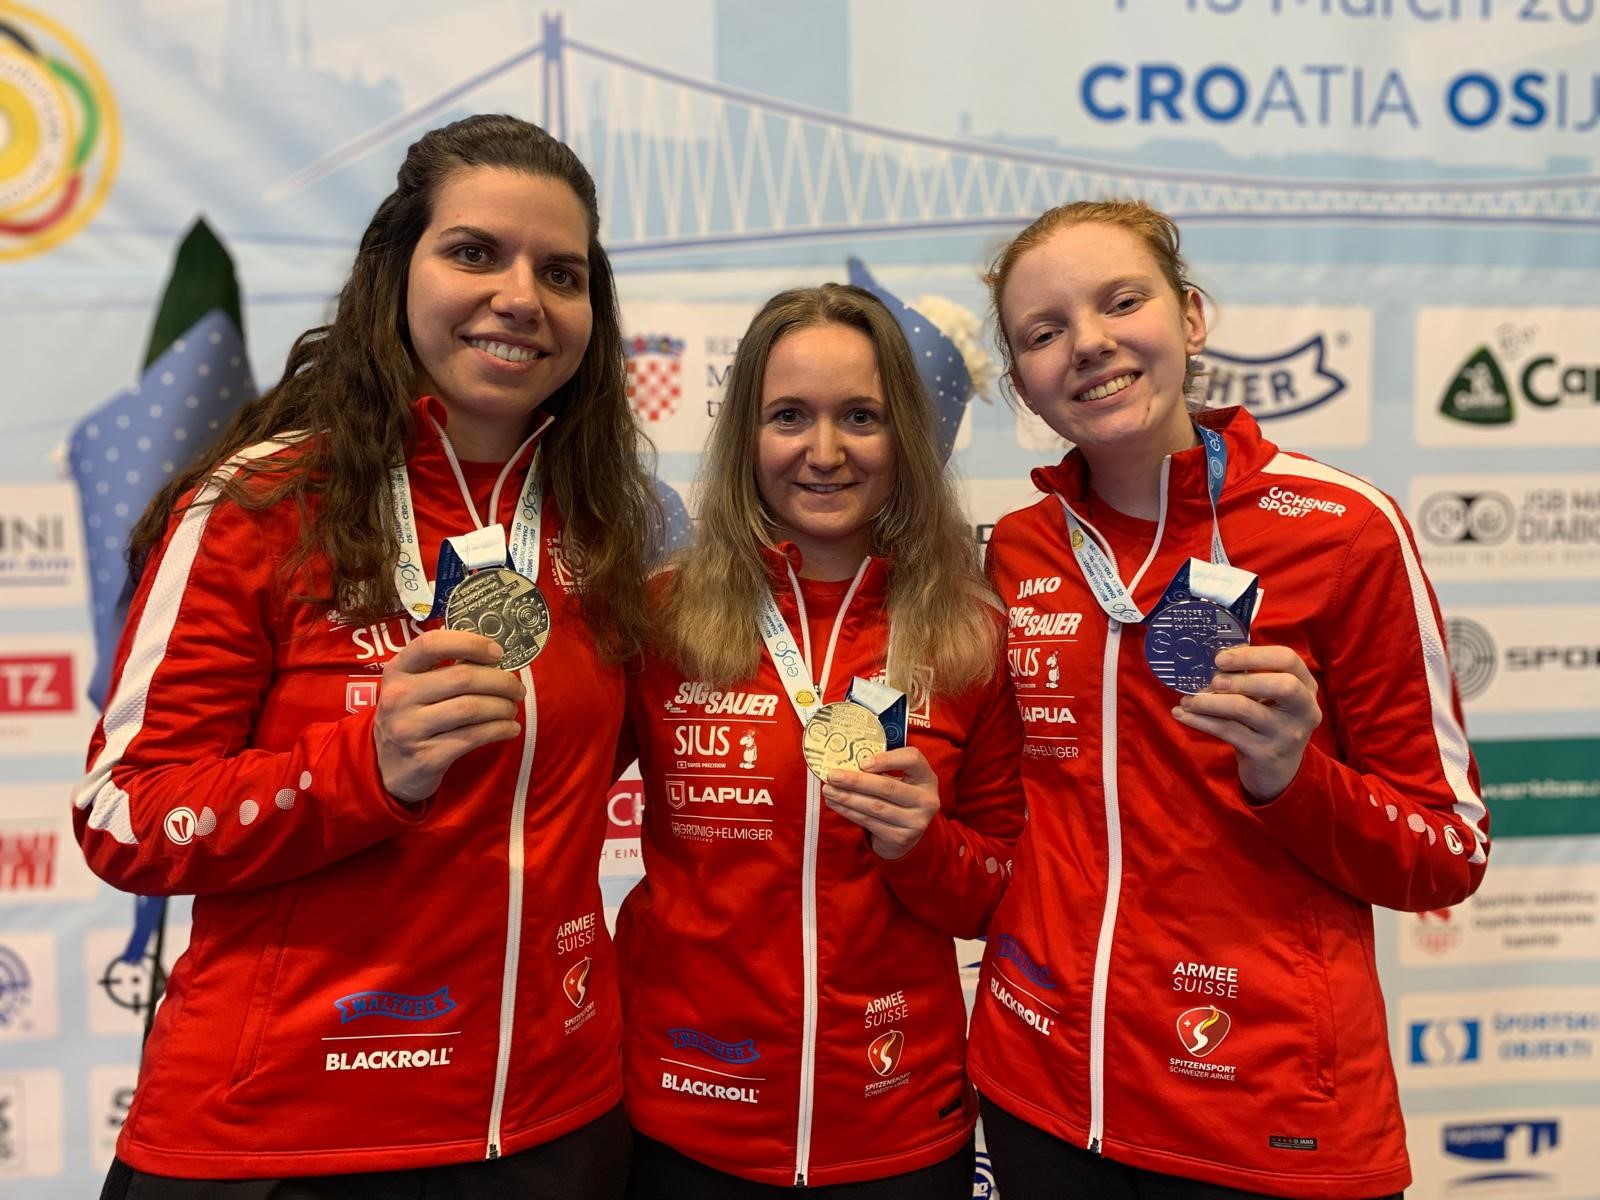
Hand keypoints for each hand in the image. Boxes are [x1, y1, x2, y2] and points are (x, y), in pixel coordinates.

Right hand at [373, 629, 525, 802]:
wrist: (387, 768)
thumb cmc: (411, 717)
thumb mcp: (413, 688)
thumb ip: (443, 669)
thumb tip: (495, 657)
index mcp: (397, 670)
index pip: (432, 643)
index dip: (470, 643)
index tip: (497, 652)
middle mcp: (399, 697)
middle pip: (463, 678)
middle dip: (501, 682)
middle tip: (517, 688)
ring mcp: (410, 729)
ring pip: (472, 708)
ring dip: (503, 707)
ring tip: (512, 708)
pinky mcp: (426, 757)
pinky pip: (474, 737)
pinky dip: (500, 730)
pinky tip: (510, 728)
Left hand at [823, 746, 940, 860]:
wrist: (909, 834)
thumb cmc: (899, 797)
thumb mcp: (901, 780)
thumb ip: (882, 769)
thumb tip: (846, 763)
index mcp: (926, 777)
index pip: (912, 759)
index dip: (887, 759)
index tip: (862, 762)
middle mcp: (926, 799)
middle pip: (887, 787)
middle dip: (856, 781)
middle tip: (833, 775)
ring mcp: (915, 821)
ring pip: (875, 806)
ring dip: (847, 798)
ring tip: (829, 790)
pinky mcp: (901, 837)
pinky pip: (869, 822)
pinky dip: (849, 812)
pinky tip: (836, 804)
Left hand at [1170, 644, 1321, 802]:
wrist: (1277, 771)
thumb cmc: (1268, 721)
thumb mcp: (1270, 697)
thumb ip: (1251, 675)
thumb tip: (1212, 658)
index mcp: (1306, 686)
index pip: (1288, 659)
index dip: (1253, 655)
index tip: (1221, 657)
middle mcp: (1303, 710)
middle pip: (1281, 685)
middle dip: (1241, 678)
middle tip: (1213, 680)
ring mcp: (1285, 734)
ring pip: (1245, 709)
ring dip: (1211, 701)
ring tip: (1189, 699)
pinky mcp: (1264, 753)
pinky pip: (1227, 731)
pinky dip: (1200, 720)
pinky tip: (1182, 714)